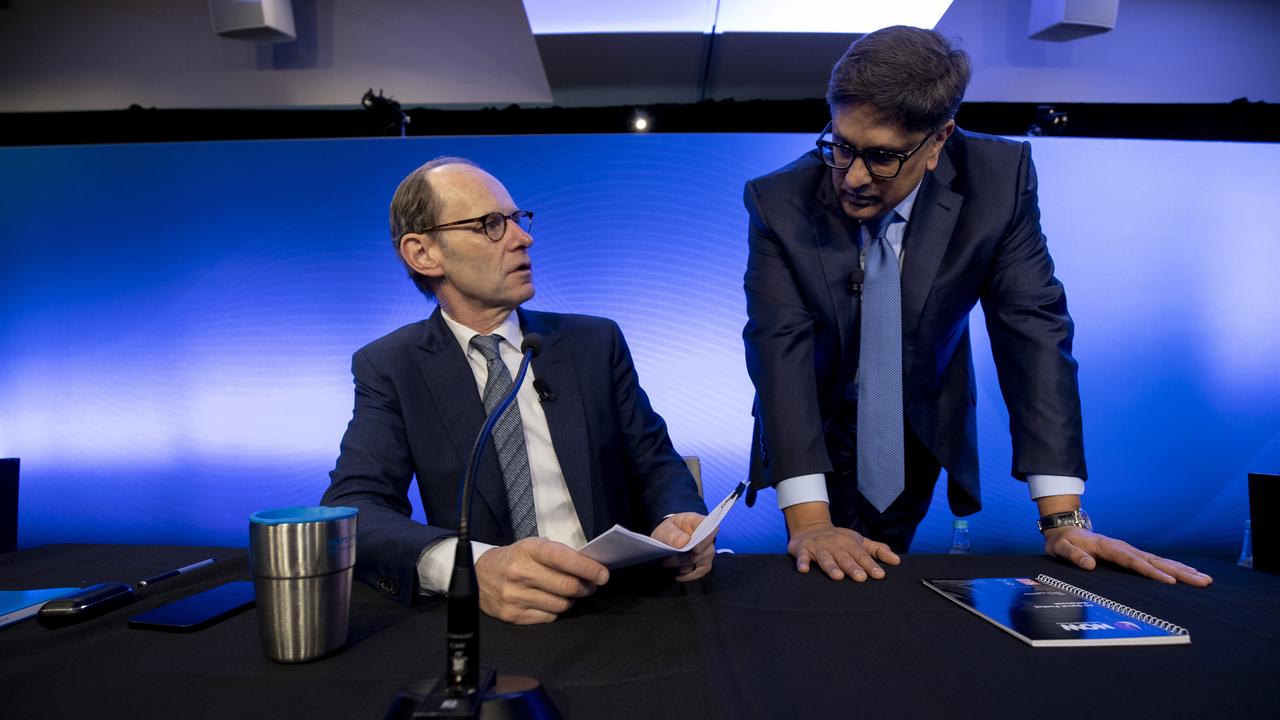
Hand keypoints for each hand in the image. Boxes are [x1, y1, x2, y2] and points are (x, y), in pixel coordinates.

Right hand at [474, 537, 609, 623]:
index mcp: (528, 550)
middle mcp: (520, 572)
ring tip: (569, 593)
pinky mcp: (512, 615)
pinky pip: (548, 617)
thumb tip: (590, 568)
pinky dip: (556, 610)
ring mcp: (514, 596)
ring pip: (560, 604)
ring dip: (571, 600)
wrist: (478, 575)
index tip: (603, 575)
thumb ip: (558, 555)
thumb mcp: (532, 547)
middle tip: (590, 585)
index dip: (587, 568)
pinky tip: (551, 601)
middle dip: (585, 587)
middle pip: (567, 586)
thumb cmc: (515, 558)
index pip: (564, 559)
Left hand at [651, 513, 715, 581]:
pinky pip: (701, 571)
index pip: (711, 529)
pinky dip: (689, 575)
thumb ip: (673, 534)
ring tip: (668, 564)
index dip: (705, 540)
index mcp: (698, 522)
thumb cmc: (668, 531)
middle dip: (683, 558)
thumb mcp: (665, 529)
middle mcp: (708, 537)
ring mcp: (708, 550)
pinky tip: (677, 575)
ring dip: (683, 566)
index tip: (694, 549)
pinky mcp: (705, 562)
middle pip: (702, 551)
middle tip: (666, 561)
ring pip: (701, 562)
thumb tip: (684, 543)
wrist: (667, 538)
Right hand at [787, 520, 899, 581]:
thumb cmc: (839, 539)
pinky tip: (804, 570)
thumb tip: (897, 561)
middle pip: (844, 557)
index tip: (879, 575)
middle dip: (852, 567)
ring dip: (831, 566)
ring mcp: (818, 547)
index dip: (870, 565)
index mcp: (850, 544)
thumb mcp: (859, 541)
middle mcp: (835, 545)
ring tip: (838, 576)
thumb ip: (878, 550)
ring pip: (825, 558)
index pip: (862, 555)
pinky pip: (802, 557)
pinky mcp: (802, 550)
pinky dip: (802, 562)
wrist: (810, 527)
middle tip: (861, 578)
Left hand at [1043, 527, 1212, 586]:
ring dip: (1181, 569)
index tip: (1170, 582)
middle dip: (1179, 572)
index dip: (1152, 572)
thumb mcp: (1061, 548)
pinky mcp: (1131, 554)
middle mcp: (1123, 547)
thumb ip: (1074, 556)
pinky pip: (1154, 561)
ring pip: (1158, 561)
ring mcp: (1129, 550)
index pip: (1133, 561)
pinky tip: (1187, 573)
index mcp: (1108, 547)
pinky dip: (1172, 567)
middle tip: (1202, 581)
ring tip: (1203, 579)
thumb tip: (1090, 565)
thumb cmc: (1063, 542)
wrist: (1065, 530)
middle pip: (1154, 561)